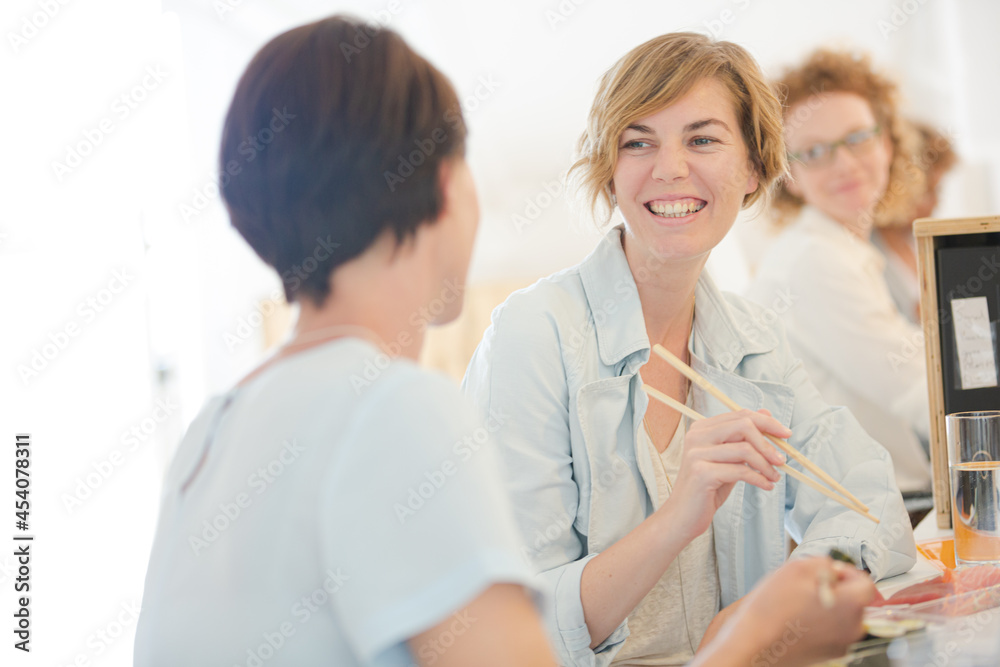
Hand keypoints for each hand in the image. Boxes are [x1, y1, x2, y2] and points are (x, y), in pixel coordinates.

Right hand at [661, 409, 788, 540]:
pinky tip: (766, 486)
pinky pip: (741, 471)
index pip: (740, 415)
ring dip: (766, 465)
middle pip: (743, 426)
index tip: (785, 434)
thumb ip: (743, 439)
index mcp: (702, 429)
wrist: (682, 516)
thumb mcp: (728, 460)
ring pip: (745, 449)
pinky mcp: (702, 473)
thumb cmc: (707, 488)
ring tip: (774, 477)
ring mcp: (697, 454)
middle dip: (768, 443)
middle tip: (782, 460)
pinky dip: (759, 478)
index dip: (766, 422)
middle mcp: (697, 436)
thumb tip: (766, 414)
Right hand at [696, 557, 874, 666]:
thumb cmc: (773, 609)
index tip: (829, 572)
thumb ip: (825, 563)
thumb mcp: (797, 568)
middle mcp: (852, 628)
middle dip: (835, 590)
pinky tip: (796, 619)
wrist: (755, 644)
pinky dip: (818, 623)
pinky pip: (830, 631)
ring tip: (797, 604)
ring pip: (841, 616)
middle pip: (854, 601)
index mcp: (851, 605)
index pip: (865, 583)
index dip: (847, 572)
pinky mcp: (827, 655)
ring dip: (826, 606)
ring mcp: (841, 645)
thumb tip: (834, 570)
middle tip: (807, 587)